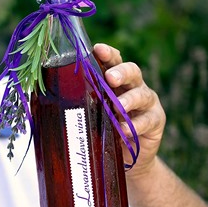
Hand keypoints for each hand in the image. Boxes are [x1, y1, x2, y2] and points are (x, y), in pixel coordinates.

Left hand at [93, 43, 165, 177]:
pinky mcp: (156, 121)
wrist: (127, 157)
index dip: (107, 53)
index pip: (113, 61)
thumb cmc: (104, 130)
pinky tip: (124, 130)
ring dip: (129, 100)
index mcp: (116, 80)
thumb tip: (51, 99)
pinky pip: (148, 120)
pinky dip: (135, 125)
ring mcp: (147, 103)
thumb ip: (81, 104)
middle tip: (110, 77)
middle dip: (121, 72)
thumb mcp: (91, 114)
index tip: (98, 49)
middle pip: (132, 71)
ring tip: (118, 107)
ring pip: (142, 94)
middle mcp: (133, 86)